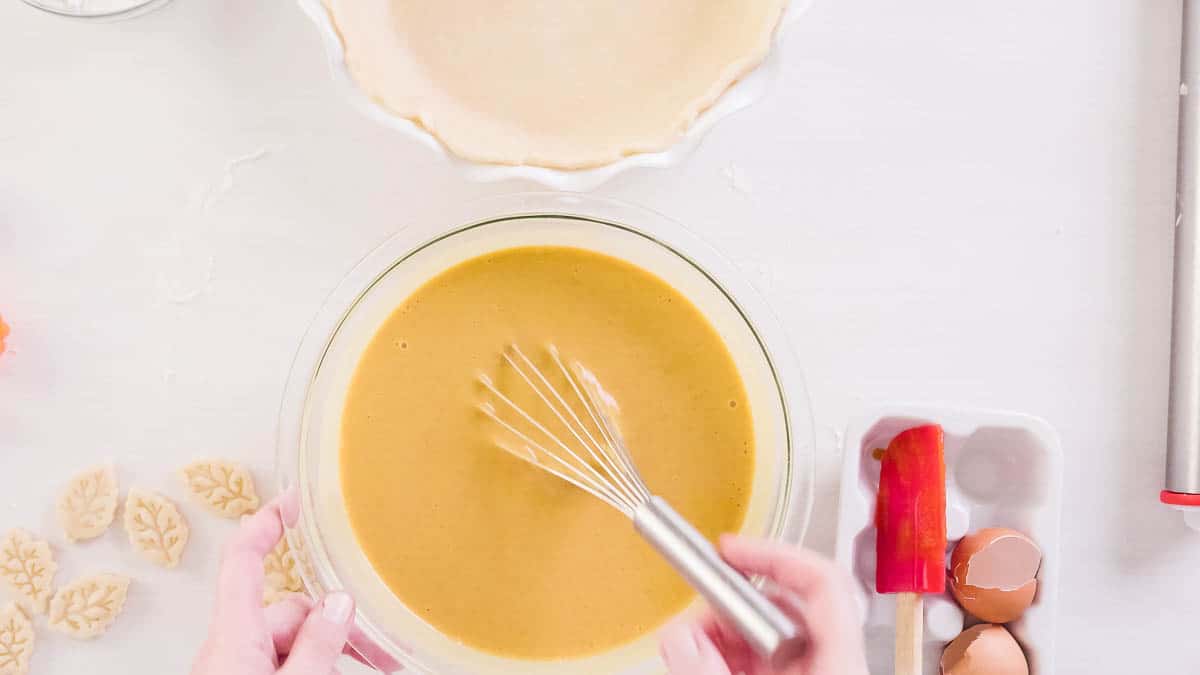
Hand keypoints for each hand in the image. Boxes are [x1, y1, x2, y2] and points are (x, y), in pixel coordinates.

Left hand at [190, 491, 370, 674]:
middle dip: (331, 624)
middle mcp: (227, 647)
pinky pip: (278, 662)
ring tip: (365, 667)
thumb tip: (339, 603)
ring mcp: (232, 668)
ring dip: (324, 650)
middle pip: (285, 609)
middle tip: (373, 648)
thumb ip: (319, 644)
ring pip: (288, 640)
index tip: (293, 500)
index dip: (266, 524)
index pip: (242, 560)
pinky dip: (308, 664)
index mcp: (233, 637)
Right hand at [659, 535, 868, 674]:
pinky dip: (732, 654)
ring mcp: (818, 674)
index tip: (727, 549)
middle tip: (697, 613)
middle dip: (733, 603)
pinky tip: (707, 661)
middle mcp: (835, 664)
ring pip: (772, 634)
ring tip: (694, 643)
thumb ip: (707, 668)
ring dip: (726, 631)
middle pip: (788, 605)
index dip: (773, 554)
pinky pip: (767, 660)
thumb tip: (677, 635)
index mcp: (840, 662)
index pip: (822, 581)